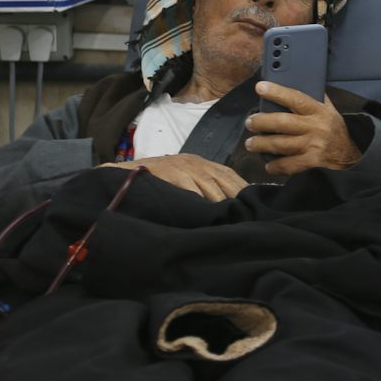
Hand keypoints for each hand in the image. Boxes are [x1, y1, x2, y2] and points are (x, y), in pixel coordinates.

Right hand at [104, 154, 245, 201]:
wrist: (122, 175)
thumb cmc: (155, 182)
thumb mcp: (182, 180)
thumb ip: (202, 188)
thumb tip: (227, 208)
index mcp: (199, 163)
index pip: (229, 174)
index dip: (244, 188)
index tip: (257, 203)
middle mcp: (194, 162)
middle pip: (224, 180)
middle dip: (238, 197)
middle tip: (249, 215)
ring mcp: (182, 165)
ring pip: (210, 186)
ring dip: (222, 203)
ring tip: (232, 219)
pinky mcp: (170, 172)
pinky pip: (189, 188)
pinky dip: (199, 200)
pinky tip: (207, 213)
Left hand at [244, 82, 361, 175]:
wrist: (350, 154)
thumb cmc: (336, 130)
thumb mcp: (330, 110)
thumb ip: (315, 98)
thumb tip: (298, 82)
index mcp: (318, 111)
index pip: (295, 98)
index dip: (277, 92)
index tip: (260, 87)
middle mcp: (314, 127)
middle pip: (282, 123)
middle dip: (261, 122)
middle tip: (250, 122)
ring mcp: (312, 146)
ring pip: (281, 144)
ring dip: (262, 144)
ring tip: (251, 143)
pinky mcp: (311, 162)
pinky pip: (288, 165)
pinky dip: (275, 166)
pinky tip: (268, 164)